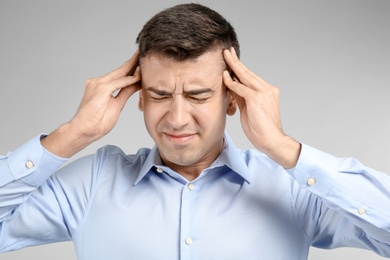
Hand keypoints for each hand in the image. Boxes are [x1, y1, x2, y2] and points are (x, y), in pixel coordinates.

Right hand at [42, 50, 140, 157]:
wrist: (85, 131)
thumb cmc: (98, 121)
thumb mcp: (118, 103)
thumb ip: (126, 91)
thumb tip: (137, 83)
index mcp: (101, 85)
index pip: (119, 74)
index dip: (131, 67)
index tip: (141, 61)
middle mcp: (98, 81)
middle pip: (120, 70)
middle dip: (133, 61)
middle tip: (143, 53)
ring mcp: (98, 84)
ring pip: (120, 74)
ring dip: (133, 68)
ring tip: (144, 61)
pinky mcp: (100, 89)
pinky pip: (118, 83)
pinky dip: (129, 80)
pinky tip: (138, 77)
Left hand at [223, 48, 299, 167]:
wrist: (272, 141)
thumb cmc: (260, 129)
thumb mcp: (248, 110)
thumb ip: (240, 97)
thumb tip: (231, 86)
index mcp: (266, 91)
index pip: (250, 77)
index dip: (240, 68)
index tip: (232, 58)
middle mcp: (267, 89)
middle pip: (248, 73)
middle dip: (236, 61)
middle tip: (227, 51)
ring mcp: (263, 93)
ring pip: (245, 76)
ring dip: (233, 65)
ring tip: (225, 56)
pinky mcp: (257, 98)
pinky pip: (241, 88)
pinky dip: (232, 82)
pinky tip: (224, 76)